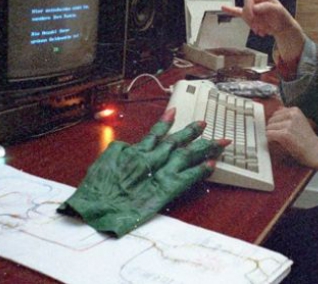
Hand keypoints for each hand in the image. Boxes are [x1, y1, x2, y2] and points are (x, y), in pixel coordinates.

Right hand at [58, 108, 228, 236]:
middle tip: (204, 124)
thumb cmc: (97, 188)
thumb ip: (121, 151)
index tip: (174, 111)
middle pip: (177, 142)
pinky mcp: (166, 189)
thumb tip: (130, 147)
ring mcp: (160, 173)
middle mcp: (151, 158)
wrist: (97, 206)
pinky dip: (200, 170)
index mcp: (135, 151)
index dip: (165, 122)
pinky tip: (212, 164)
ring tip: (220, 142)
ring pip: (187, 155)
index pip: (155, 133)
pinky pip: (188, 177)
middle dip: (192, 132)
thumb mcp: (105, 162)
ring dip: (205, 147)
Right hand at [221, 0, 304, 61]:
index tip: (253, 18)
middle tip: (258, 27)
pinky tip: (223, 8)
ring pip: (244, 15)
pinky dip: (231, 10)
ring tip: (260, 29)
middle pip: (245, 7)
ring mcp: (252, 6)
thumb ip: (268, 7)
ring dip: (251, 24)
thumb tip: (255, 8)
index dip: (249, 9)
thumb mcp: (278, 11)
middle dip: (250, 19)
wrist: (282, 27)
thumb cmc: (282, 18)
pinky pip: (237, 12)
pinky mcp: (250, 14)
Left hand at [266, 106, 317, 171]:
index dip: (276, 123)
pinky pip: (269, 134)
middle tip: (278, 136)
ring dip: (271, 135)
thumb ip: (289, 114)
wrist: (315, 151)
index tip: (278, 129)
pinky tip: (276, 143)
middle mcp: (292, 115)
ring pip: (269, 127)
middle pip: (271, 120)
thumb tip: (278, 108)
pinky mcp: (284, 134)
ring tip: (279, 141)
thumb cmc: (307, 139)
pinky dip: (270, 140)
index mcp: (295, 110)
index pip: (276, 113)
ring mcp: (288, 124)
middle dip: (272, 128)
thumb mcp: (300, 121)